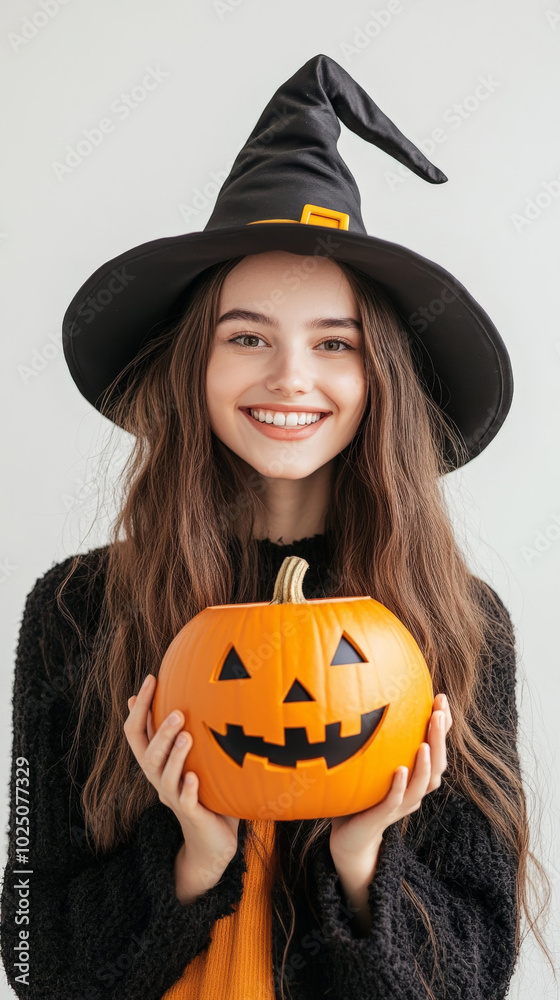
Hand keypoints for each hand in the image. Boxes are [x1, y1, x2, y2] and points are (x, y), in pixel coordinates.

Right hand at [124, 675, 239, 871]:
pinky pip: (186, 801)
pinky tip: (195, 776)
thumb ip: (173, 731)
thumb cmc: (201, 788)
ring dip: (174, 756)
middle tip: (177, 712)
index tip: (151, 677)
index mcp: (156, 763)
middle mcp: (159, 779)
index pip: (135, 734)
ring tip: (186, 736)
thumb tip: (159, 694)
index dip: (139, 708)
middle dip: (160, 732)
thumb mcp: (187, 757)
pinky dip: (188, 788)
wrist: (211, 840)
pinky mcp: (193, 815)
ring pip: (165, 776)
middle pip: (149, 755)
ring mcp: (175, 797)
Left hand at [329, 693, 452, 865]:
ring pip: (422, 784)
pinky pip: (394, 801)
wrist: (350, 836)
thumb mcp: (375, 763)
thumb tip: (378, 697)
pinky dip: (399, 786)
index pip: (436, 749)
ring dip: (426, 763)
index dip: (443, 727)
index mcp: (416, 776)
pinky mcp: (382, 816)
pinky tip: (400, 769)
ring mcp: (401, 805)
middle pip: (437, 765)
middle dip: (439, 739)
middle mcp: (414, 790)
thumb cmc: (363, 794)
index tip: (441, 698)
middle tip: (439, 713)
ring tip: (425, 742)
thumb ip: (382, 740)